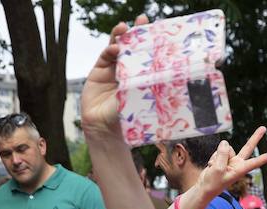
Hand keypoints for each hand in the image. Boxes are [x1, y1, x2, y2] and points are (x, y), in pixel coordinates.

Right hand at [80, 14, 149, 136]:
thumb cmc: (130, 120)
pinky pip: (105, 56)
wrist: (106, 131)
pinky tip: (116, 48)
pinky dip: (110, 50)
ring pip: (117, 47)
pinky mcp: (98, 72)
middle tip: (143, 19)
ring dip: (121, 36)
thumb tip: (168, 73)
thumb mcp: (142, 98)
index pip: (148, 55)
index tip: (159, 29)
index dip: (151, 42)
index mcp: (142, 77)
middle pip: (132, 47)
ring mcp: (112, 70)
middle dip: (137, 32)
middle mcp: (128, 71)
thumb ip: (148, 85)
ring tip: (125, 28)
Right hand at [191, 128, 266, 204]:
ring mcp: (231, 160)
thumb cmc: (213, 183)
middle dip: (255, 137)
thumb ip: (222, 154)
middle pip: (248, 147)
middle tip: (264, 128)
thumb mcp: (217, 169)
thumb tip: (226, 142)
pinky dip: (213, 157)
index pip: (256, 161)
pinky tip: (212, 166)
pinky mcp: (223, 158)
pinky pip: (218, 151)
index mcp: (241, 169)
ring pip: (226, 149)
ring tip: (214, 167)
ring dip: (217, 156)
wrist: (204, 188)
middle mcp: (238, 163)